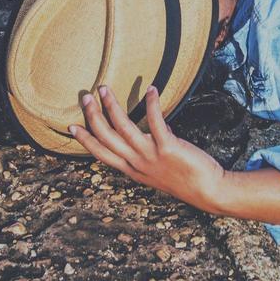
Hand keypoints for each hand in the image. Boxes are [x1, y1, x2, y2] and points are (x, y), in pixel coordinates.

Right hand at [71, 85, 228, 213]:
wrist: (207, 191)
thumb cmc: (186, 178)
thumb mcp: (159, 168)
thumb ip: (150, 152)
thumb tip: (151, 132)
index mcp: (132, 170)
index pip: (102, 153)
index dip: (86, 140)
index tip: (72, 127)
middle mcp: (137, 163)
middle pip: (107, 138)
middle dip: (93, 117)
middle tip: (85, 98)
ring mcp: (150, 156)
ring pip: (123, 128)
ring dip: (112, 106)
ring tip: (104, 89)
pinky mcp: (168, 147)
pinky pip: (156, 121)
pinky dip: (151, 104)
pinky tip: (151, 89)